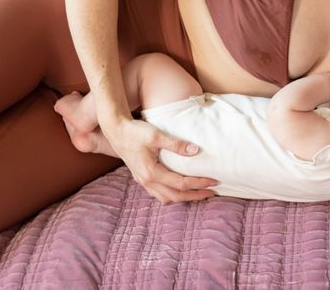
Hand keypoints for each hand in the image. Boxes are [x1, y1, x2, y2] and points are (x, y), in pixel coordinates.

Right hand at [102, 117, 216, 203]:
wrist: (116, 130)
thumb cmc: (135, 132)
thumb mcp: (156, 135)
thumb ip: (176, 144)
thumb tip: (196, 151)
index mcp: (151, 173)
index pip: (181, 183)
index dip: (199, 183)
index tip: (213, 181)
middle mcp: (147, 181)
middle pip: (175, 196)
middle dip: (195, 196)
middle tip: (212, 192)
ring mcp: (143, 181)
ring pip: (166, 198)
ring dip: (184, 197)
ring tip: (199, 193)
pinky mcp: (141, 178)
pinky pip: (158, 193)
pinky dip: (172, 195)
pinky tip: (180, 190)